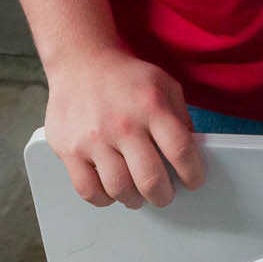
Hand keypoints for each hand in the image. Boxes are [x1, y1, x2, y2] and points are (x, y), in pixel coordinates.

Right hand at [43, 44, 205, 208]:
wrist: (82, 62)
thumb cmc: (126, 77)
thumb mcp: (164, 85)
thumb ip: (180, 117)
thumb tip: (192, 152)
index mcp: (151, 106)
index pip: (181, 150)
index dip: (192, 172)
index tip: (193, 180)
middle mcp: (123, 124)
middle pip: (150, 179)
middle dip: (163, 195)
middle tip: (164, 195)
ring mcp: (94, 139)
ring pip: (119, 189)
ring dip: (133, 199)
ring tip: (137, 194)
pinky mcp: (69, 150)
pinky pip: (88, 190)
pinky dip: (103, 199)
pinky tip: (111, 191)